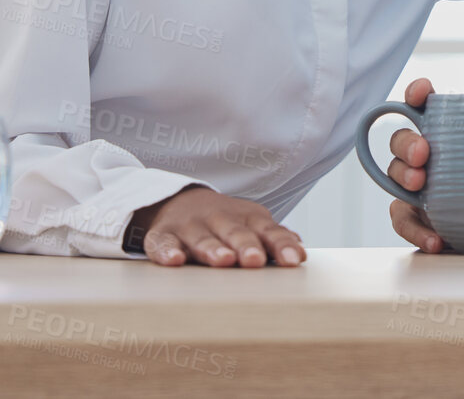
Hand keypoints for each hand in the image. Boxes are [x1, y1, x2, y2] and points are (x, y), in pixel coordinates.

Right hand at [127, 187, 305, 267]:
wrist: (178, 201)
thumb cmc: (225, 223)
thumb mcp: (252, 225)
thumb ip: (274, 239)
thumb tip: (300, 251)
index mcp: (248, 219)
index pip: (269, 231)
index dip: (281, 245)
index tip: (293, 261)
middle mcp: (220, 219)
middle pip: (236, 233)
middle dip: (246, 246)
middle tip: (256, 260)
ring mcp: (191, 226)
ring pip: (202, 238)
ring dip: (213, 249)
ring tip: (224, 260)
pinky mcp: (163, 235)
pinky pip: (164, 243)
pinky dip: (168, 251)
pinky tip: (175, 261)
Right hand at [384, 78, 463, 252]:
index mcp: (452, 130)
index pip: (425, 103)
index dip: (418, 93)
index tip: (423, 93)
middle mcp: (429, 155)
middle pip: (403, 139)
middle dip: (407, 142)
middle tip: (424, 154)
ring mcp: (419, 186)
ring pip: (396, 174)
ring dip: (402, 176)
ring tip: (420, 185)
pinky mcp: (418, 216)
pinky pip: (403, 219)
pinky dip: (415, 229)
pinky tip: (436, 239)